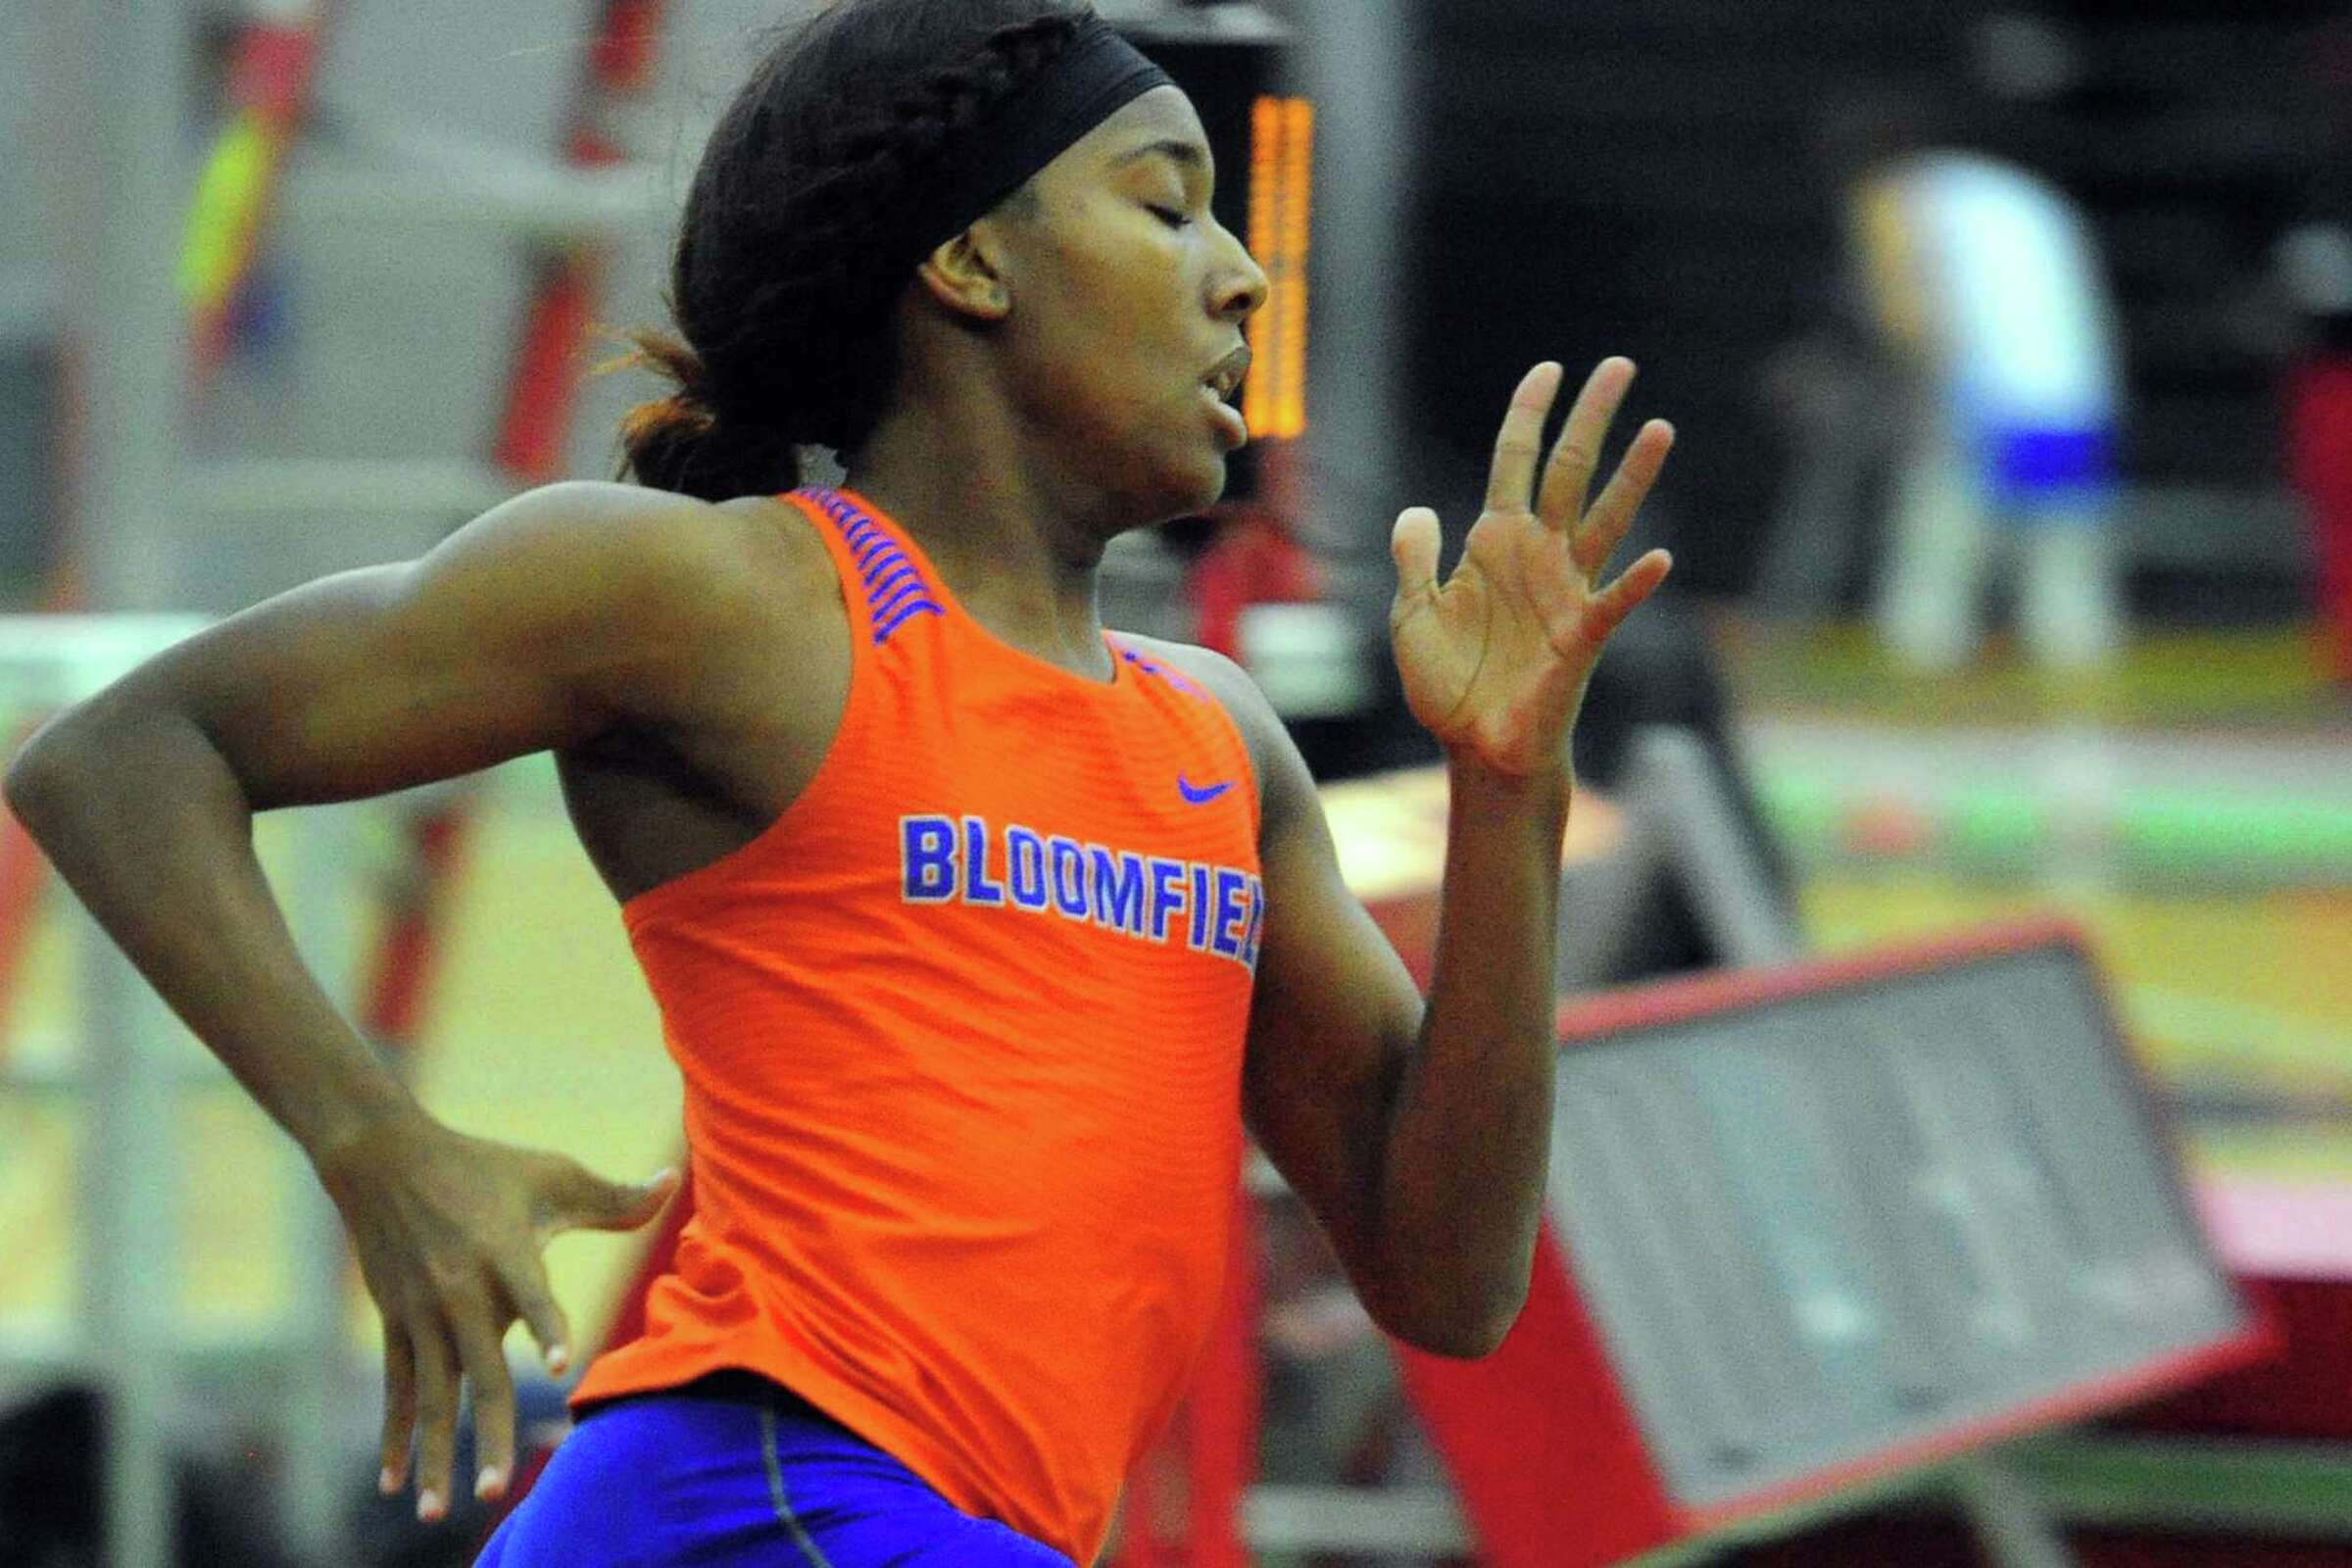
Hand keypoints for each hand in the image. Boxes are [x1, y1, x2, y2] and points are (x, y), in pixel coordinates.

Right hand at [315, 1115, 676, 1521]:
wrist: (384, 1160)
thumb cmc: (484, 1167)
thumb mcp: (551, 1175)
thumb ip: (613, 1198)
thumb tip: (673, 1181)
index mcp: (506, 1254)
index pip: (534, 1296)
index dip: (548, 1327)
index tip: (561, 1365)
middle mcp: (462, 1292)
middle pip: (479, 1375)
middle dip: (488, 1434)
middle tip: (495, 1488)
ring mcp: (424, 1315)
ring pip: (431, 1398)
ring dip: (434, 1455)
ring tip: (433, 1511)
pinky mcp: (397, 1325)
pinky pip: (399, 1391)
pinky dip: (396, 1437)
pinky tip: (394, 1484)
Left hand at [1390, 358, 1674, 775]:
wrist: (1475, 746)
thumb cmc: (1448, 683)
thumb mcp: (1412, 614)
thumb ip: (1415, 559)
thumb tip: (1418, 510)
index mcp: (1495, 541)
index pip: (1515, 460)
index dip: (1529, 413)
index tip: (1550, 368)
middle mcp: (1538, 554)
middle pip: (1569, 469)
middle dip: (1592, 417)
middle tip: (1620, 364)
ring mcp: (1565, 590)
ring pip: (1604, 518)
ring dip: (1633, 477)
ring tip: (1660, 429)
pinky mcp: (1582, 636)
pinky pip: (1613, 602)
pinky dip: (1635, 583)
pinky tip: (1660, 559)